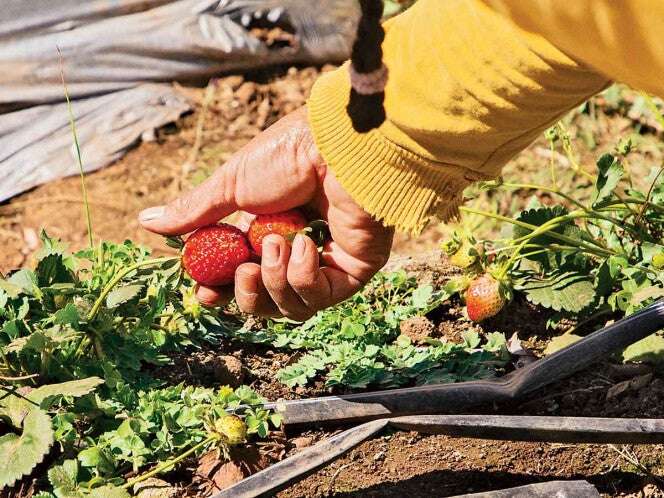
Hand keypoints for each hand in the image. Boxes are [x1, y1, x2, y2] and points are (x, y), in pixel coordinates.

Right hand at [139, 107, 393, 319]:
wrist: (336, 144)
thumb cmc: (287, 157)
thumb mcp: (231, 185)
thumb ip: (193, 212)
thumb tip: (144, 221)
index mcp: (269, 233)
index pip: (243, 277)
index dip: (223, 292)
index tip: (205, 295)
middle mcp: (299, 251)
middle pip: (267, 300)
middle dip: (248, 293)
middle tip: (244, 270)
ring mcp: (329, 262)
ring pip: (293, 306)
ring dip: (275, 280)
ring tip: (276, 244)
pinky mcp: (356, 269)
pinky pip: (323, 297)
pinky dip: (304, 276)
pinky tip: (304, 245)